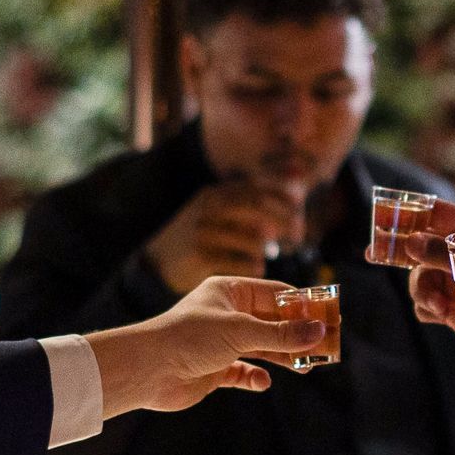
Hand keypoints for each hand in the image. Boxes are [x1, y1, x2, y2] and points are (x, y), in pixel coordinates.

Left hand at [85, 276, 323, 417]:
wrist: (148, 369)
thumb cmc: (189, 337)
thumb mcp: (242, 331)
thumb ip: (282, 333)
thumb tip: (319, 332)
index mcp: (230, 292)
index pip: (275, 294)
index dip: (303, 306)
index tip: (329, 316)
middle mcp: (226, 315)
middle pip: (272, 322)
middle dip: (297, 335)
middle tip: (325, 346)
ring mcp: (221, 343)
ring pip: (262, 348)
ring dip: (283, 357)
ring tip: (307, 367)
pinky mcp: (214, 369)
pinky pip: (243, 372)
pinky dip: (255, 377)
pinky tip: (263, 383)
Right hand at [144, 177, 306, 293]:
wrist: (156, 263)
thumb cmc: (200, 240)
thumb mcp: (218, 214)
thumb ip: (249, 208)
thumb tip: (294, 198)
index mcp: (215, 194)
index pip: (255, 187)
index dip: (281, 194)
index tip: (298, 204)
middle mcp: (209, 208)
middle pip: (257, 206)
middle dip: (283, 219)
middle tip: (297, 234)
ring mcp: (204, 232)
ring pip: (254, 239)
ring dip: (266, 249)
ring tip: (264, 254)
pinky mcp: (201, 257)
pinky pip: (243, 263)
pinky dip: (255, 265)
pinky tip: (255, 266)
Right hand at [382, 198, 454, 340]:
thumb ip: (452, 255)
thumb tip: (411, 241)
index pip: (439, 213)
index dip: (411, 210)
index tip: (385, 212)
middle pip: (419, 246)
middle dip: (397, 248)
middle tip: (375, 252)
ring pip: (420, 280)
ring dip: (421, 290)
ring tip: (438, 306)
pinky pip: (429, 308)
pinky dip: (428, 310)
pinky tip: (440, 314)